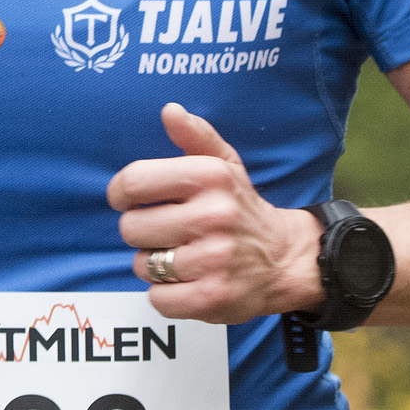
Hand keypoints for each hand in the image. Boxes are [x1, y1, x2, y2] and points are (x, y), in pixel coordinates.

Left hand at [106, 103, 322, 323]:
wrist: (287, 260)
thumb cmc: (242, 208)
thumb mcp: (226, 166)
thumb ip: (196, 136)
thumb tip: (169, 110)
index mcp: (211, 177)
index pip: (133, 181)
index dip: (122, 194)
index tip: (131, 201)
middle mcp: (213, 216)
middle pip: (131, 228)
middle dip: (142, 233)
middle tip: (167, 233)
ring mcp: (213, 260)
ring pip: (142, 264)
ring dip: (154, 265)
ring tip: (181, 258)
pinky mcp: (212, 298)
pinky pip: (158, 298)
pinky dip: (166, 295)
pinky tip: (188, 283)